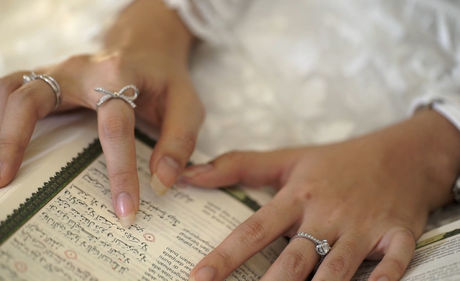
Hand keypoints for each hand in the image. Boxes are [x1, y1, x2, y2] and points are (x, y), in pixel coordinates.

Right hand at [0, 0, 203, 225]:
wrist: (145, 48)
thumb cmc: (165, 80)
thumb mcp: (187, 105)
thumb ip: (179, 141)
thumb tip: (161, 183)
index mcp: (120, 76)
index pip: (114, 126)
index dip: (120, 172)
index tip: (124, 212)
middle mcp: (80, 69)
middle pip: (32, 98)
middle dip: (14, 141)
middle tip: (2, 183)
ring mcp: (57, 71)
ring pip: (10, 90)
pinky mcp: (46, 77)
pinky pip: (8, 92)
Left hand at [182, 109, 459, 280]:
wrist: (402, 156)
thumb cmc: (337, 162)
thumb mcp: (288, 158)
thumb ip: (238, 165)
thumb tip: (191, 173)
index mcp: (298, 196)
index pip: (254, 229)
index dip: (226, 256)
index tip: (200, 277)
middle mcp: (327, 214)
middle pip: (293, 258)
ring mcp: (363, 227)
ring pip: (337, 269)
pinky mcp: (398, 236)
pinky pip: (391, 266)